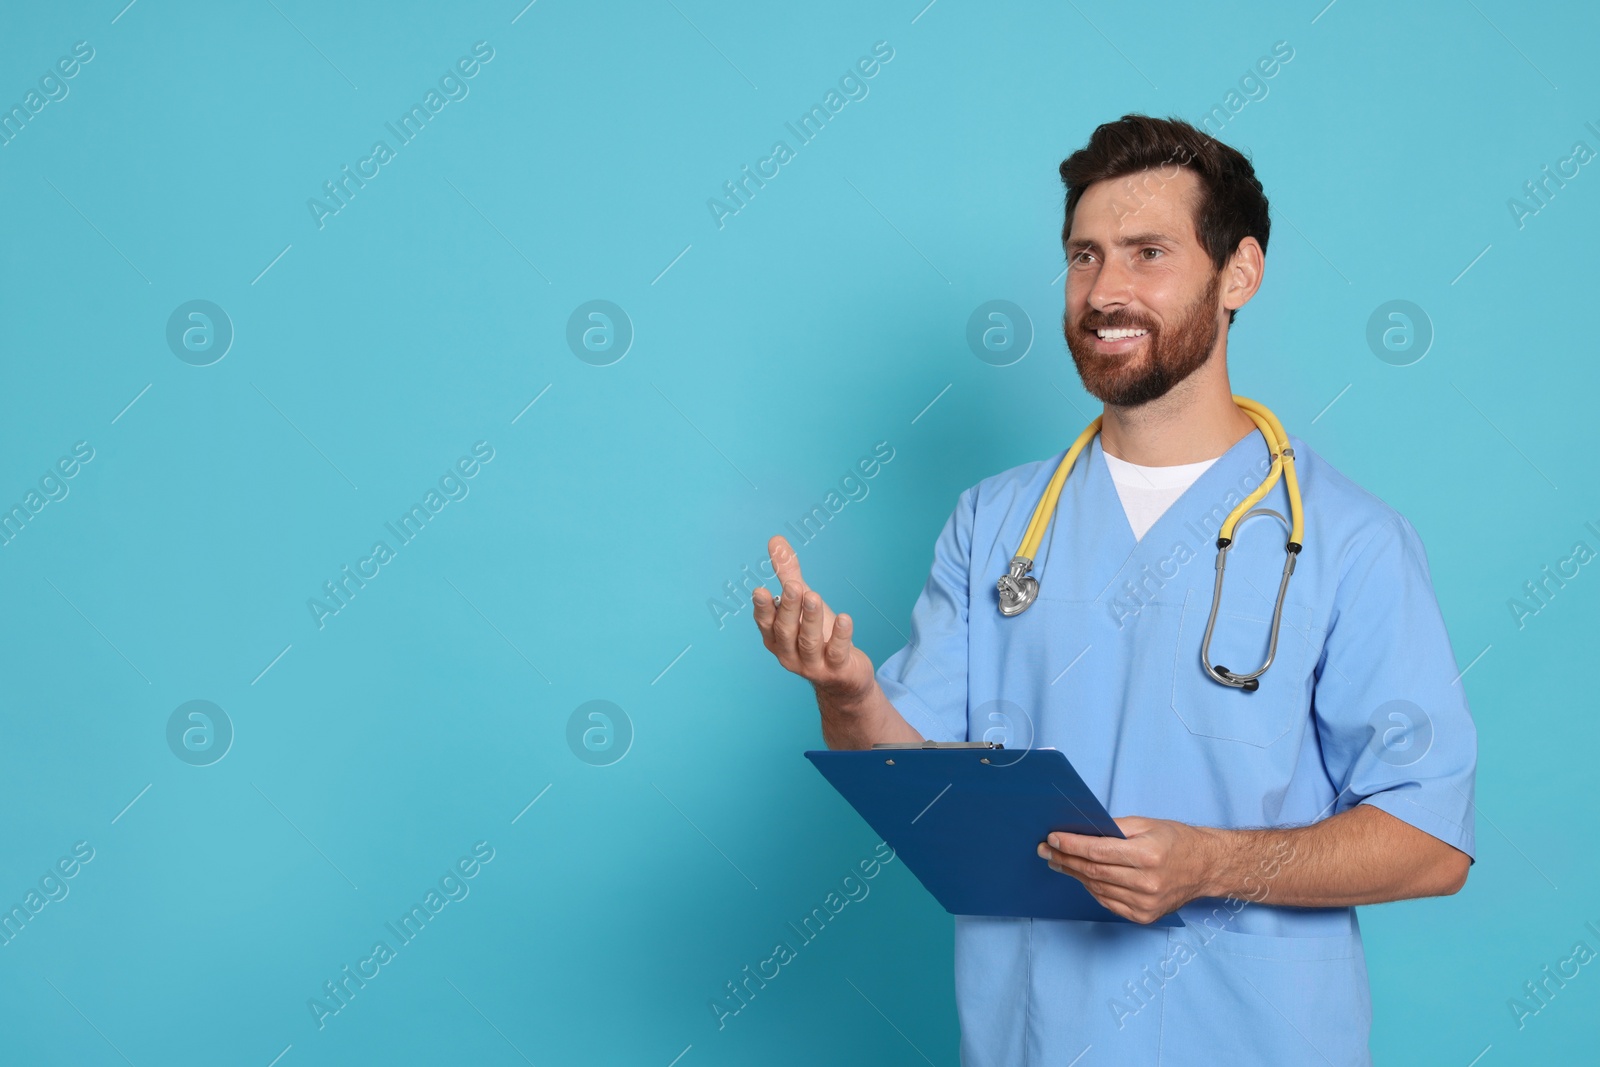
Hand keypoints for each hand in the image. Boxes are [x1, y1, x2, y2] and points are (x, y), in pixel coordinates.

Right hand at [752, 535, 874, 698]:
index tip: (760, 590)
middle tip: (794, 586)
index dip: (763, 608)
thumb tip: (775, 540)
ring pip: (808, 641)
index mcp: (776, 638)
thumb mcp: (802, 604)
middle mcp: (789, 654)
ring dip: (811, 619)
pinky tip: (846, 618)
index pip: (766, 623)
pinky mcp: (836, 669)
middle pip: (786, 631)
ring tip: (814, 596)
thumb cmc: (819, 635)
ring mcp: (812, 665)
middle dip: (789, 608)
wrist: (843, 678)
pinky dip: (841, 636)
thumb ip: (788, 574)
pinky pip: (837, 652)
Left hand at [1037, 816, 1218, 924]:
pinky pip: (1108, 902)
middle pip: (1094, 872)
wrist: (1207, 868)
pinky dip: (1092, 889)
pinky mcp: (1144, 916)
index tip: (1052, 839)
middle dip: (1065, 859)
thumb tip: (1081, 831)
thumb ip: (1114, 828)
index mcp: (1147, 856)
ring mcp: (1145, 904)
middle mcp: (1146, 883)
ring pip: (1098, 888)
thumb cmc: (1176, 841)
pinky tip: (1081, 877)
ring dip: (1075, 874)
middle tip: (1046, 850)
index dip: (1071, 845)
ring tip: (1058, 862)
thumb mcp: (1147, 824)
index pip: (1098, 852)